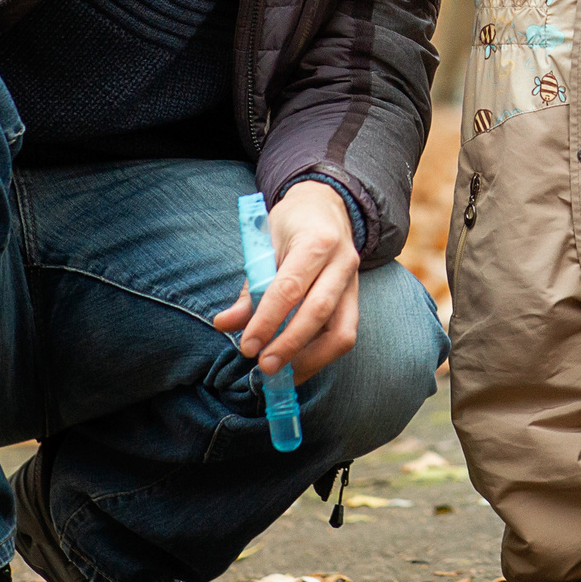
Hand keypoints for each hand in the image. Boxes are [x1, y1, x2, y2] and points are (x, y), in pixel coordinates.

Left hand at [211, 181, 361, 382]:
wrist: (327, 207)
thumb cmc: (290, 225)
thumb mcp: (264, 245)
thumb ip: (249, 288)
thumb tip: (224, 324)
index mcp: (316, 240)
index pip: (291, 287)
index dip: (267, 320)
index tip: (248, 346)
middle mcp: (342, 262)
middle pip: (320, 312)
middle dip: (290, 345)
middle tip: (264, 367)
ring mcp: (353, 283)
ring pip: (342, 332)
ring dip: (312, 359)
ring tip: (283, 374)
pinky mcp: (356, 301)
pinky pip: (343, 336)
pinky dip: (319, 357)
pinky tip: (296, 367)